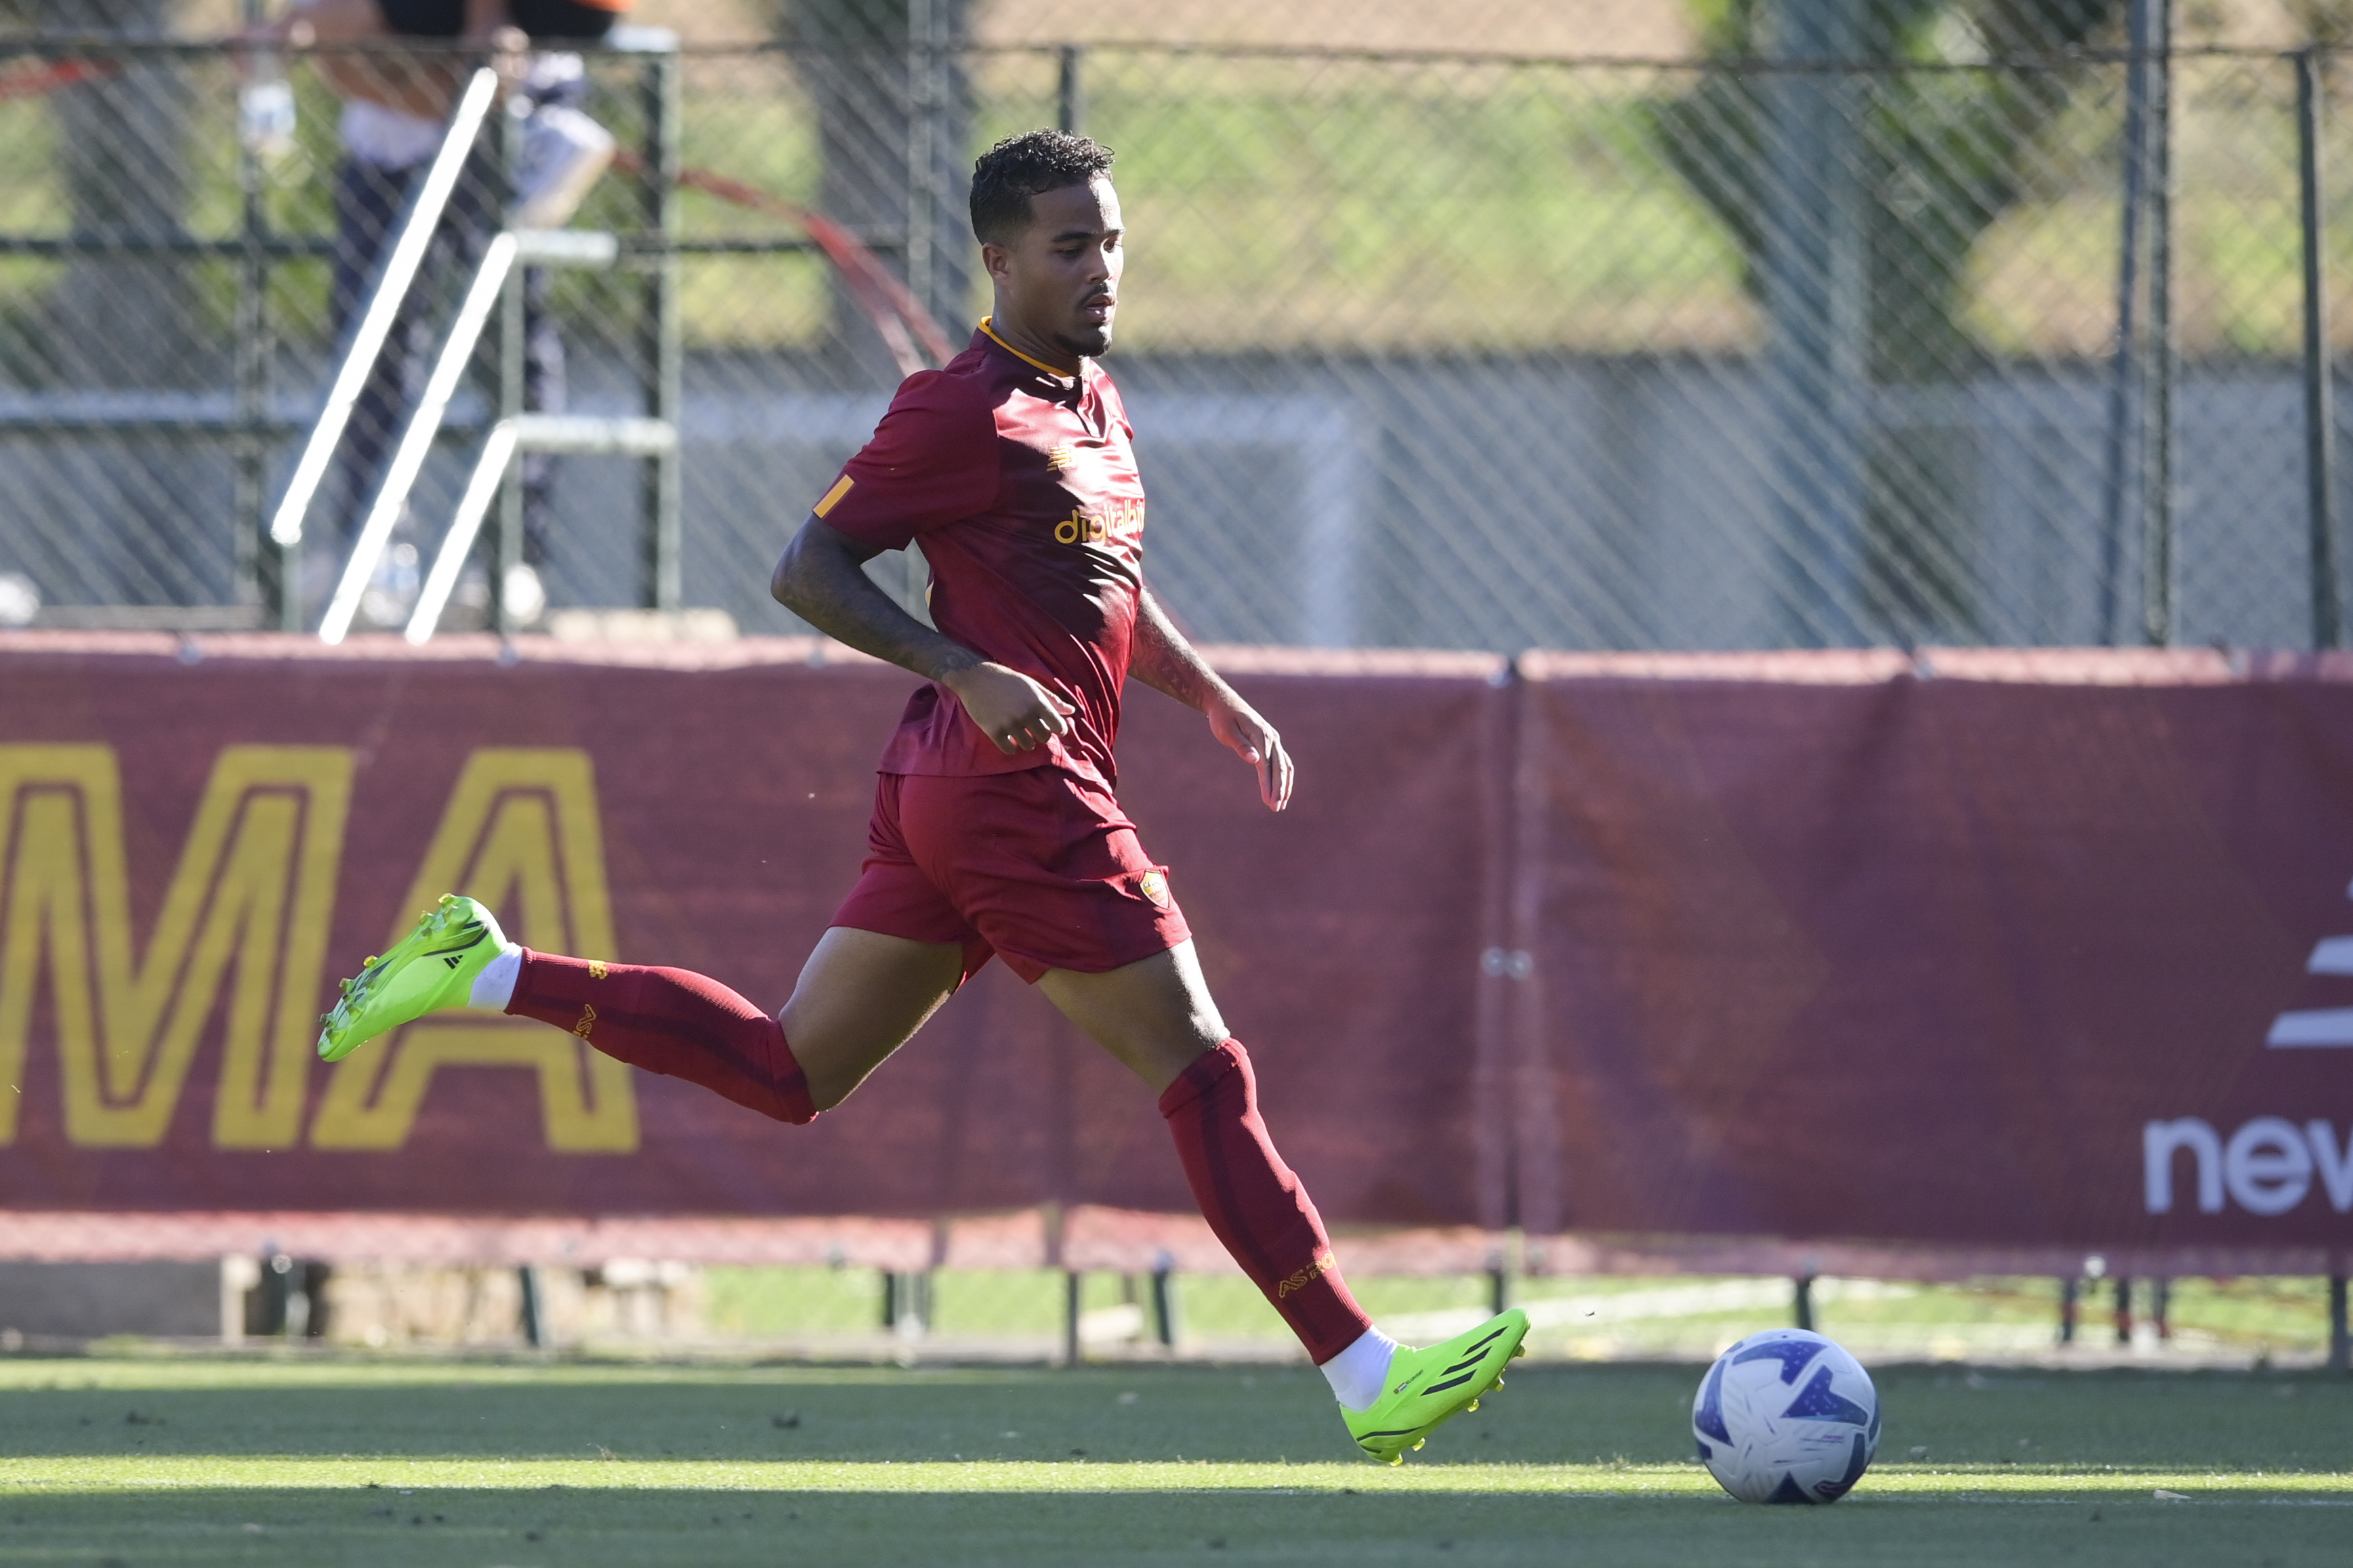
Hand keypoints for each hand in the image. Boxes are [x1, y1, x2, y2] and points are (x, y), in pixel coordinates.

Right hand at [942, 662, 1075, 753]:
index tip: (1052, 727)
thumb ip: (1052, 700)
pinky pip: (1010, 750)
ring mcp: (1009, 724)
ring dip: (1026, 742)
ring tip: (1020, 734)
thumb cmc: (1007, 680)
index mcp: (1037, 702)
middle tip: (1033, 729)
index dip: (1058, 729)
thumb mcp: (1032, 685)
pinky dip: (1011, 747)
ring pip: (1028, 746)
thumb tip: (1071, 711)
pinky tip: (1008, 739)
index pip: (1058, 726)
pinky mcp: (994, 731)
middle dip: (1041, 735)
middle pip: (1044, 738)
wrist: (976, 677)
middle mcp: (1025, 714)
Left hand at [1207, 695, 1292, 811]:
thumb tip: (1255, 760)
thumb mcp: (1227, 732)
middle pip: (1280, 768)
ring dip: (1285, 785)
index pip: (1267, 766)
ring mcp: (1273, 739)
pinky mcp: (1271, 741)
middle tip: (1276, 808)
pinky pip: (1282, 761)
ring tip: (1282, 804)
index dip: (1269, 785)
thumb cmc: (1222, 718)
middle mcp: (1271, 738)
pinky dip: (1284, 776)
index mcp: (1261, 736)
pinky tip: (1282, 789)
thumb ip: (1241, 746)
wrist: (1224, 703)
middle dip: (1280, 789)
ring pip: (1285, 765)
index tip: (1269, 802)